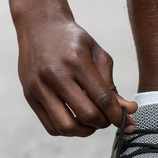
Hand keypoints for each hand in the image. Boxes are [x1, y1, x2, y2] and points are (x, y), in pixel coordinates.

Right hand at [16, 16, 136, 135]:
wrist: (39, 26)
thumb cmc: (73, 41)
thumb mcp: (97, 55)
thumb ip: (111, 85)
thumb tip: (128, 110)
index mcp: (76, 61)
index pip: (102, 98)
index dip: (118, 115)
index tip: (127, 122)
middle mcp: (55, 75)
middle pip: (86, 115)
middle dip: (104, 123)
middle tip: (108, 118)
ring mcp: (39, 87)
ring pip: (66, 126)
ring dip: (85, 131)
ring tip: (92, 122)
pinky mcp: (29, 96)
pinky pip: (51, 127)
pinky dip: (68, 130)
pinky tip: (76, 121)